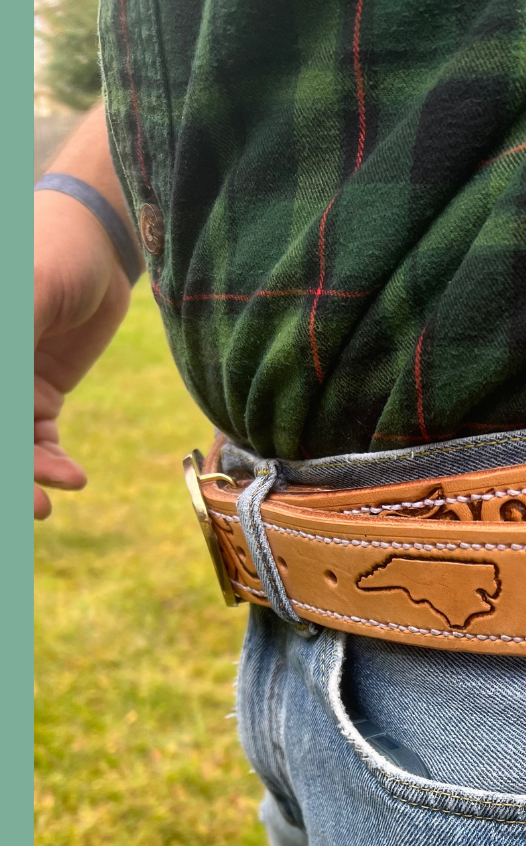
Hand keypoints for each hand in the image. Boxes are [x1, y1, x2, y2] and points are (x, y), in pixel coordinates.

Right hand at [34, 188, 131, 517]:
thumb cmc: (52, 251)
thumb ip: (16, 339)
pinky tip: (71, 477)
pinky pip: (37, 441)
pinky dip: (49, 463)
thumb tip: (12, 406)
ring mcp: (7, 384)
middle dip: (9, 474)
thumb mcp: (31, 297)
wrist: (99, 242)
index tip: (14, 476)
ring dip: (30, 476)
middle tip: (32, 506)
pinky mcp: (36, 393)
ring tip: (52, 499)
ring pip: (12, 445)